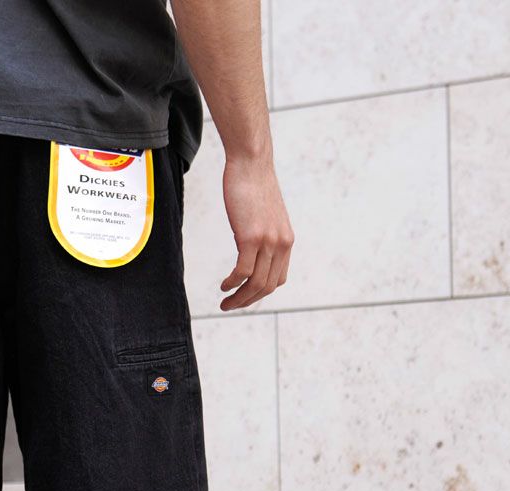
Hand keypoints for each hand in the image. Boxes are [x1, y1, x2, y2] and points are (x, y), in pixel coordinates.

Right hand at [219, 154, 293, 310]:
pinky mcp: (251, 237)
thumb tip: (250, 248)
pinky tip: (224, 286)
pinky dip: (232, 283)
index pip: (278, 279)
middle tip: (230, 307)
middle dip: (248, 302)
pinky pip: (243, 271)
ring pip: (256, 283)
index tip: (244, 296)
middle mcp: (281, 244)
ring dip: (239, 298)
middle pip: (267, 287)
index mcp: (286, 241)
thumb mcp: (264, 216)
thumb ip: (262, 235)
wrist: (251, 164)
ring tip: (225, 303)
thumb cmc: (253, 186)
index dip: (261, 293)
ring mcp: (267, 241)